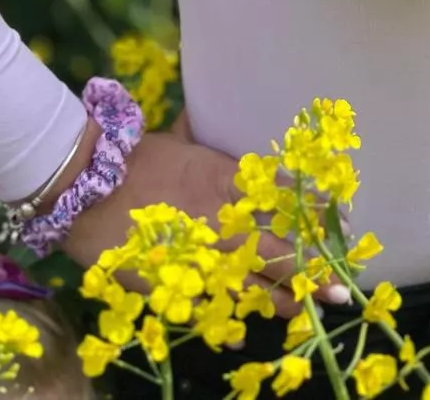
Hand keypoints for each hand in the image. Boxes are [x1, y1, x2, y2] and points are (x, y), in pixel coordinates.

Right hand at [61, 106, 352, 317]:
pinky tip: (270, 315)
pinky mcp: (181, 279)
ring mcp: (204, 251)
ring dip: (292, 289)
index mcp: (224, 177)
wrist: (85, 190)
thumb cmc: (129, 159)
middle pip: (280, 241)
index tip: (343, 218)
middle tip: (345, 273)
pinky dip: (248, 307)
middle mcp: (223, 216)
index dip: (314, 209)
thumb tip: (199, 114)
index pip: (281, 194)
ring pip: (258, 275)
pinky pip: (222, 298)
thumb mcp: (173, 141)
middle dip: (314, 259)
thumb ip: (195, 134)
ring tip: (322, 300)